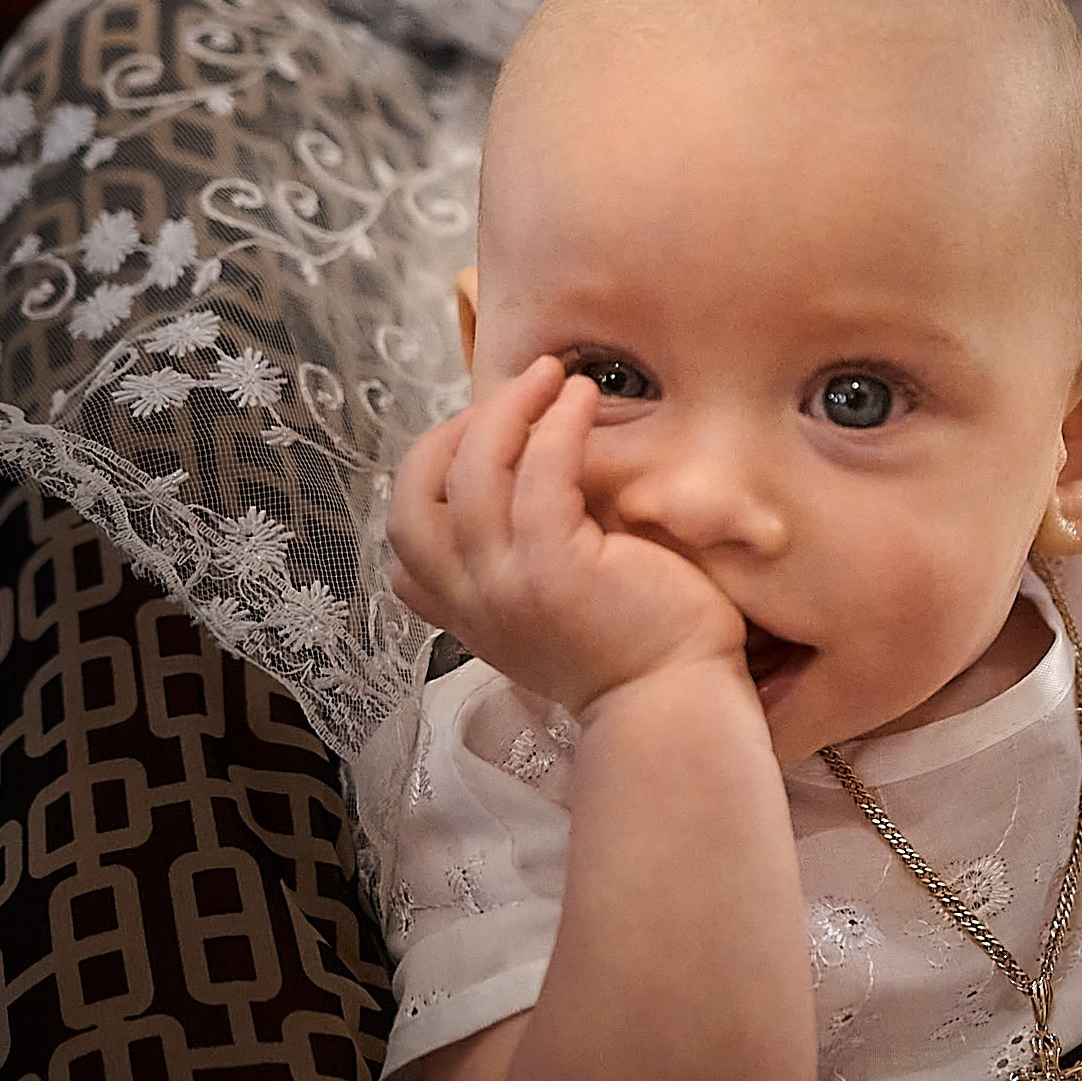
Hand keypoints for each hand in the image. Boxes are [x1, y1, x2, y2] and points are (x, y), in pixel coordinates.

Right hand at [388, 355, 746, 717]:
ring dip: (507, 410)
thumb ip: (517, 566)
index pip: (404, 539)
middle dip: (452, 432)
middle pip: (414, 498)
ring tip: (552, 375)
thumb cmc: (637, 650)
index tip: (481, 435)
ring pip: (472, 474)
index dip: (429, 472)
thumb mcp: (550, 612)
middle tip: (513, 395)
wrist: (676, 705)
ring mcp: (507, 584)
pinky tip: (583, 398)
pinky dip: (556, 425)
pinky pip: (540, 475)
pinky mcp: (554, 568)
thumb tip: (512, 491)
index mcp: (467, 613)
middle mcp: (473, 600)